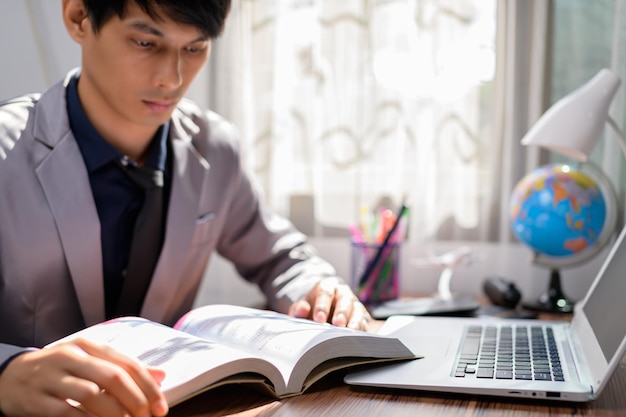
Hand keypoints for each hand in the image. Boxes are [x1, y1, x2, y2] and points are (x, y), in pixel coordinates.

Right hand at [0, 338, 167, 416]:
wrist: (11, 376)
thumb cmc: (62, 370)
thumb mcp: (92, 361)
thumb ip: (124, 368)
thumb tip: (161, 376)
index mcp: (89, 345)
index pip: (127, 364)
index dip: (148, 387)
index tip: (160, 408)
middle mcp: (71, 356)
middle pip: (113, 377)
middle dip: (135, 401)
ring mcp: (52, 377)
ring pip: (92, 395)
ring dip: (114, 414)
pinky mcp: (35, 399)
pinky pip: (67, 413)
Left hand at [288, 277, 370, 330]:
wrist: (322, 312)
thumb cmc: (311, 309)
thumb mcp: (302, 307)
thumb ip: (299, 309)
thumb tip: (302, 310)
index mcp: (327, 287)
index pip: (325, 293)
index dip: (322, 305)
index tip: (319, 319)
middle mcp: (342, 293)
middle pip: (345, 299)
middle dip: (341, 312)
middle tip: (337, 324)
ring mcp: (354, 304)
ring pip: (358, 309)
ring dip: (355, 321)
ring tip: (351, 332)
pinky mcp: (361, 317)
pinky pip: (364, 322)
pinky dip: (362, 330)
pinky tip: (358, 338)